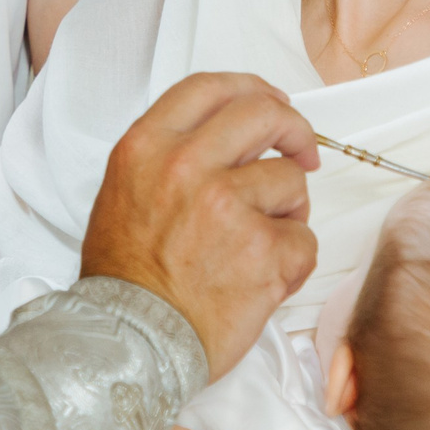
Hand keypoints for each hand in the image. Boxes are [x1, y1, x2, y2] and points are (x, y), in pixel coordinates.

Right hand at [80, 72, 319, 378]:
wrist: (129, 341)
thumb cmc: (125, 278)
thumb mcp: (124, 191)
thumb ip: (170, 154)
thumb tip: (229, 138)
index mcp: (148, 146)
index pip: (212, 88)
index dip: (252, 90)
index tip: (272, 104)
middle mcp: (187, 166)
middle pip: (263, 114)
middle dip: (293, 131)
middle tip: (302, 153)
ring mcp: (228, 205)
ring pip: (291, 181)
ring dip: (288, 210)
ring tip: (258, 243)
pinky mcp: (263, 249)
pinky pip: (304, 239)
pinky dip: (292, 260)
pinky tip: (262, 278)